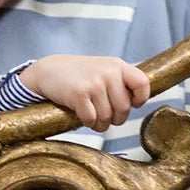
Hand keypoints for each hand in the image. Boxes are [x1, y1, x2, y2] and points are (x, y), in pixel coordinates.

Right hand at [18, 54, 149, 129]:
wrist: (47, 71)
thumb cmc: (77, 75)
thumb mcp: (103, 69)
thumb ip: (120, 82)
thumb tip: (136, 103)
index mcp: (117, 65)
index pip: (142, 84)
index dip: (140, 99)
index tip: (132, 104)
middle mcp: (108, 73)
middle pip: (124, 108)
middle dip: (115, 118)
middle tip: (105, 116)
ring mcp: (94, 83)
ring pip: (107, 117)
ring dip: (100, 124)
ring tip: (93, 118)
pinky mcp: (79, 94)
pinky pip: (92, 119)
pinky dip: (88, 123)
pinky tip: (83, 117)